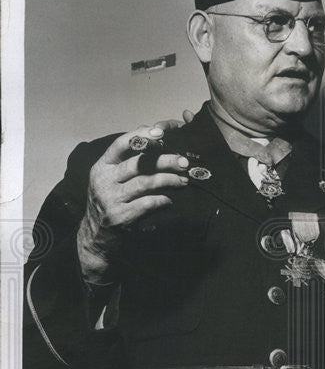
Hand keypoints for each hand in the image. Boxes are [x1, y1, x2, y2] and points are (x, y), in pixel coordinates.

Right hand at [77, 120, 189, 282]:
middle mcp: (103, 181)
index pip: (120, 145)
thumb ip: (126, 162)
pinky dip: (162, 200)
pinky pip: (147, 203)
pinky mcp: (121, 217)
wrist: (95, 236)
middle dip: (165, 160)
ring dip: (169, 180)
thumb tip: (157, 140)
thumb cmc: (109, 201)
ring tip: (184, 180)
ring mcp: (111, 199)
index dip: (141, 135)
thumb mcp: (109, 179)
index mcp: (101, 167)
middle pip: (139, 164)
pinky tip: (170, 200)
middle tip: (184, 162)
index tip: (162, 132)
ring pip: (146, 183)